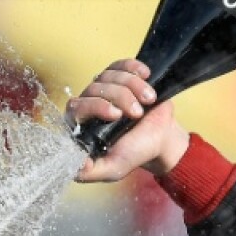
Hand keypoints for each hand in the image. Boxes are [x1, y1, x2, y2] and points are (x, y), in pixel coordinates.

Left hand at [65, 59, 190, 181]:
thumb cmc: (136, 153)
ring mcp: (107, 87)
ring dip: (133, 86)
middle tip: (138, 112)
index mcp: (81, 124)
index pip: (76, 106)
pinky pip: (123, 63)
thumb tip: (72, 164)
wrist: (163, 139)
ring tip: (149, 99)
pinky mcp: (123, 76)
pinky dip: (135, 68)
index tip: (116, 115)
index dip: (96, 106)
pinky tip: (146, 75)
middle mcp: (90, 103)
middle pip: (96, 87)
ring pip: (111, 74)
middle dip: (120, 97)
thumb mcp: (113, 168)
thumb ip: (90, 171)